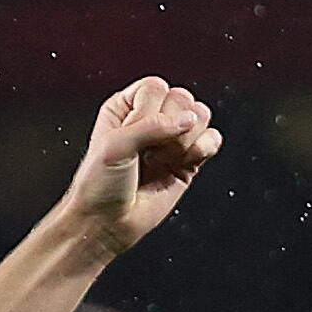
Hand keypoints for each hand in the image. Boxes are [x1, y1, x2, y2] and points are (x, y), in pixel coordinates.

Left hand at [60, 79, 223, 259]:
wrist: (106, 223)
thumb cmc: (99, 186)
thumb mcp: (114, 146)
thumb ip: (151, 126)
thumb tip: (189, 119)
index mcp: (126, 108)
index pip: (155, 87)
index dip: (150, 110)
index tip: (134, 135)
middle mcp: (150, 120)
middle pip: (183, 99)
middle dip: (171, 127)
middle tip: (150, 152)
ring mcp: (170, 141)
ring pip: (201, 116)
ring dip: (187, 139)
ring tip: (165, 159)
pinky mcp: (188, 161)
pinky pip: (212, 139)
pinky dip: (205, 148)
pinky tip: (186, 162)